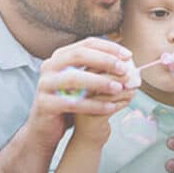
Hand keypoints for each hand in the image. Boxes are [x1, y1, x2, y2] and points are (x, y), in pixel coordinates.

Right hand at [25, 38, 132, 153]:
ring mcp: (45, 84)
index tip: (128, 55)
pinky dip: (94, 104)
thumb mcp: (82, 81)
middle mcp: (49, 66)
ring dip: (100, 82)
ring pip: (74, 78)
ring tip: (119, 88)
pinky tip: (110, 107)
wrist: (45, 128)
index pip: (87, 44)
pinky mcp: (45, 104)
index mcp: (60, 56)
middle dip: (104, 61)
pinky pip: (73, 102)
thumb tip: (127, 61)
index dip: (109, 48)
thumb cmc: (69, 100)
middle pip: (79, 55)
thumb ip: (97, 69)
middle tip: (124, 69)